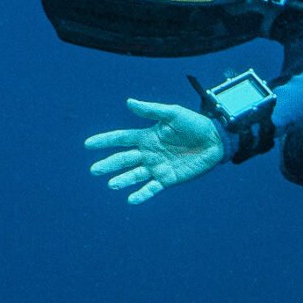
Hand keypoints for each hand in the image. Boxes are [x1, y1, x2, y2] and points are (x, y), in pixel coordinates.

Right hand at [87, 99, 224, 204]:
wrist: (215, 140)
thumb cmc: (194, 124)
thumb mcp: (172, 113)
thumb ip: (151, 110)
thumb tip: (129, 102)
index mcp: (146, 137)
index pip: (121, 139)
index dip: (105, 141)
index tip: (88, 144)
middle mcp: (148, 153)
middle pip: (124, 159)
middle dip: (109, 164)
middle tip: (95, 170)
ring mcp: (157, 167)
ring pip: (135, 175)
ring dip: (123, 180)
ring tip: (112, 184)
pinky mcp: (168, 179)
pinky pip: (152, 188)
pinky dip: (142, 194)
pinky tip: (131, 199)